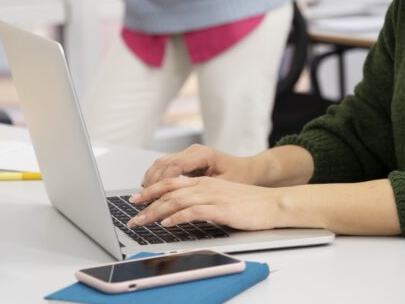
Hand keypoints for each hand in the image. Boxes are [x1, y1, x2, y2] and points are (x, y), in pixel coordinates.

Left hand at [128, 176, 284, 230]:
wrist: (272, 203)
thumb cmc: (247, 203)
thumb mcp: (219, 197)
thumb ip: (200, 200)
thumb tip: (179, 211)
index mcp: (203, 181)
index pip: (170, 182)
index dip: (150, 190)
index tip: (136, 199)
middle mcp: (204, 185)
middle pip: (168, 191)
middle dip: (147, 203)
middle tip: (132, 215)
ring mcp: (212, 196)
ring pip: (176, 200)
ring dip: (156, 211)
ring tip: (142, 220)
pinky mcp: (220, 208)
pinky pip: (194, 211)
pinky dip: (178, 217)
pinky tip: (167, 223)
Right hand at [139, 144, 261, 188]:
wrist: (249, 169)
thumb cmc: (240, 177)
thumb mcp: (226, 185)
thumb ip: (206, 190)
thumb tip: (187, 202)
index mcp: (203, 154)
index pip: (176, 165)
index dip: (162, 181)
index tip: (151, 195)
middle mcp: (194, 151)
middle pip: (165, 163)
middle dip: (151, 182)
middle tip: (139, 199)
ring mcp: (189, 153)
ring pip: (162, 162)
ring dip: (150, 178)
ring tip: (141, 195)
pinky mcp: (187, 159)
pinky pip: (166, 164)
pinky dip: (155, 176)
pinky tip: (149, 188)